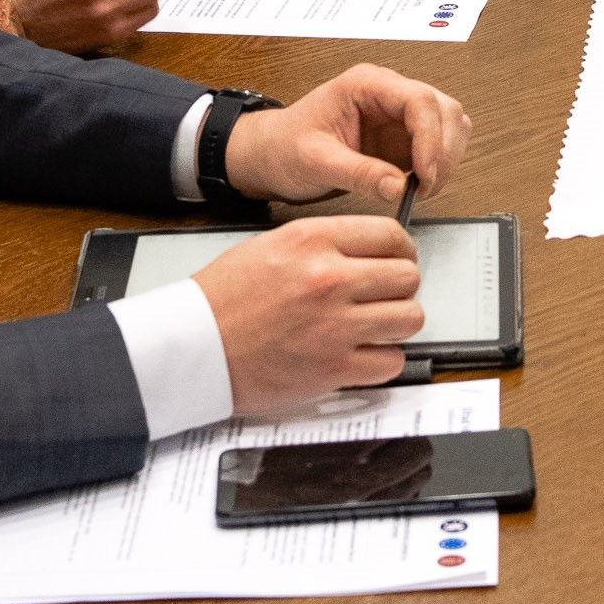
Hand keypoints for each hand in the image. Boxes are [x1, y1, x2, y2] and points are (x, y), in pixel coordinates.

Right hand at [190, 218, 422, 413]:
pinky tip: (364, 354)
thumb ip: (324, 244)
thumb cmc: (222, 300)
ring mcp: (335, 325)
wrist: (194, 347)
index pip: (391, 235)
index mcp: (313, 241)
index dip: (401, 249)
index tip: (399, 259)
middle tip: (385, 295)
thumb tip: (367, 250)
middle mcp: (329, 279)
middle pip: (407, 276)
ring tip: (377, 325)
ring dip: (397, 323)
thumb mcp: (272, 245)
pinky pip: (391, 361)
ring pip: (410, 318)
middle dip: (400, 286)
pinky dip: (383, 360)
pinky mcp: (333, 368)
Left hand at [220, 63, 472, 203]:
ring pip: (449, 124)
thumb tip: (397, 186)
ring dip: (445, 158)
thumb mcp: (315, 161)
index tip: (425, 173)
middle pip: (443, 108)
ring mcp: (398, 115)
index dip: (431, 137)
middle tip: (426, 186)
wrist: (272, 155)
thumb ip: (357, 173)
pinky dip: (439, 166)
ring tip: (421, 187)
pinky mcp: (403, 138)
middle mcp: (388, 93)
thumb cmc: (285, 146)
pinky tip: (418, 185)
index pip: (419, 99)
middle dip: (443, 150)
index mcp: (366, 84)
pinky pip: (439, 145)